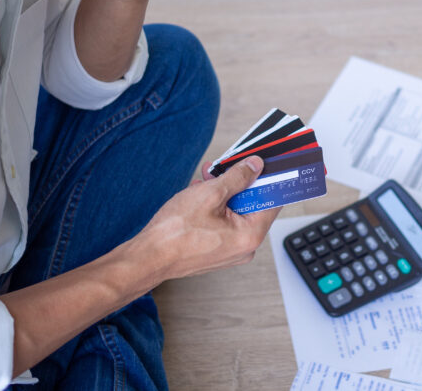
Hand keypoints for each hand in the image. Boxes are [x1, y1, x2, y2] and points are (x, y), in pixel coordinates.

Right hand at [139, 156, 281, 280]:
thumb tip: (254, 166)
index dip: (267, 178)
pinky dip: (215, 208)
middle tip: (225, 167)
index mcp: (250, 235)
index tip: (262, 164)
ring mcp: (231, 251)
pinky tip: (199, 195)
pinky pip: (224, 224)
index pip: (272, 201)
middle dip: (238, 183)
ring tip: (205, 180)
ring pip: (235, 213)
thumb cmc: (175, 232)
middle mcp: (245, 247)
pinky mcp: (217, 251)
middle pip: (252, 206)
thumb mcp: (211, 194)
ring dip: (223, 193)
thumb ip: (238, 177)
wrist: (148, 257)